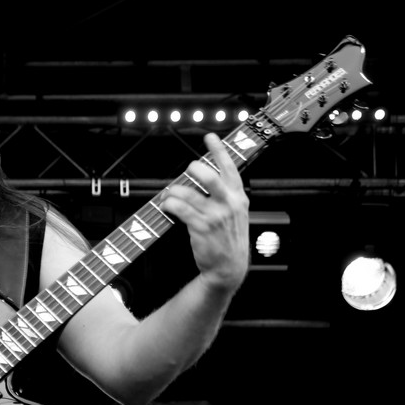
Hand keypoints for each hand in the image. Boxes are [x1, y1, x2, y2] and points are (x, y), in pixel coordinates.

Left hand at [160, 133, 249, 292]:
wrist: (229, 267)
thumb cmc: (229, 238)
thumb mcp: (237, 213)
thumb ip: (227, 194)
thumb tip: (206, 175)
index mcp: (238, 197)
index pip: (230, 168)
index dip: (219, 150)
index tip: (209, 137)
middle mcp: (228, 204)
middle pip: (209, 176)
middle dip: (193, 169)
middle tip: (187, 170)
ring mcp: (214, 216)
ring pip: (189, 193)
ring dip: (174, 190)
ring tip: (169, 193)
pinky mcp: (201, 227)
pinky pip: (180, 209)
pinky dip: (170, 204)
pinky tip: (166, 204)